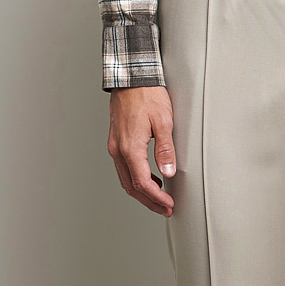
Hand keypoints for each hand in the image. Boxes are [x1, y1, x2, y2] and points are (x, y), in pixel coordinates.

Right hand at [107, 86, 175, 216]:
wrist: (131, 76)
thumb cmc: (147, 94)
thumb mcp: (163, 121)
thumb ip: (166, 149)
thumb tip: (169, 172)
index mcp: (130, 147)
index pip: (142, 183)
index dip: (156, 198)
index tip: (169, 205)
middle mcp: (118, 149)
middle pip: (131, 186)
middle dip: (149, 201)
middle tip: (165, 209)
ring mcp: (115, 145)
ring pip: (126, 179)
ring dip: (142, 192)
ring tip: (160, 199)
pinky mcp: (116, 141)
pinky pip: (124, 168)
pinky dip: (136, 179)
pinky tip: (150, 179)